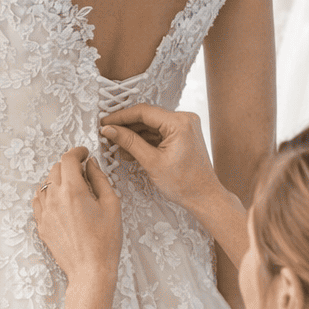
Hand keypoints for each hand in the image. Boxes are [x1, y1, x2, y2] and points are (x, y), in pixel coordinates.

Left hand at [32, 147, 121, 286]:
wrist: (90, 270)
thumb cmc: (105, 240)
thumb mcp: (111, 204)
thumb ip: (100, 179)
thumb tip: (91, 164)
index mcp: (73, 190)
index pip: (68, 159)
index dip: (77, 152)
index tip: (84, 153)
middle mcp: (54, 198)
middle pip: (55, 169)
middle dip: (69, 165)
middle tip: (83, 171)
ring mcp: (44, 212)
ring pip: (45, 184)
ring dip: (57, 180)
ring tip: (73, 188)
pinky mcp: (41, 224)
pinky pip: (39, 201)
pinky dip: (48, 195)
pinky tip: (60, 201)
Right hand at [101, 106, 216, 211]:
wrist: (204, 197)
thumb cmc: (184, 184)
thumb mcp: (151, 162)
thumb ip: (129, 142)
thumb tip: (109, 130)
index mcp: (179, 123)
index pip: (143, 112)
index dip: (120, 117)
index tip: (104, 123)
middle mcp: (185, 119)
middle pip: (147, 117)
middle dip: (126, 126)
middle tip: (107, 134)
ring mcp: (185, 126)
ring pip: (152, 125)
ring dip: (134, 135)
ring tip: (117, 146)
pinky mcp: (183, 135)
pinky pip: (159, 132)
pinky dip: (145, 140)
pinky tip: (131, 150)